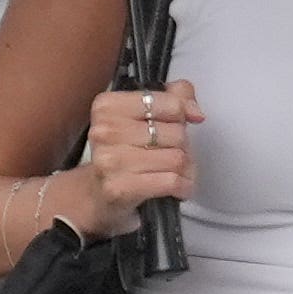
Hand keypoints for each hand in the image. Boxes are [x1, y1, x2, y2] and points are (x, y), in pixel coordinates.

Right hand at [73, 82, 200, 235]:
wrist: (97, 195)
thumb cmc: (123, 154)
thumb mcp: (143, 117)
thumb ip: (175, 98)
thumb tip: (195, 112)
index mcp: (108, 106)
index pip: (168, 102)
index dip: (180, 116)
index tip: (175, 125)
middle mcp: (105, 131)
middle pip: (176, 132)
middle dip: (182, 146)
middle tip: (170, 153)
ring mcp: (111, 160)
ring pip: (177, 158)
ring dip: (185, 169)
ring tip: (173, 171)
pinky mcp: (120, 188)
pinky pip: (171, 181)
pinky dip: (183, 186)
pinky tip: (177, 187)